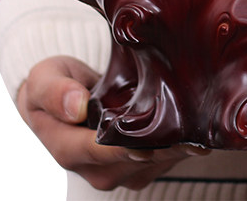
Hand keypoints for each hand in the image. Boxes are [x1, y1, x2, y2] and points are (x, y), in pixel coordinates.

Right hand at [16, 56, 207, 190]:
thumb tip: (76, 105)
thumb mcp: (43, 79)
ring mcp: (122, 168)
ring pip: (157, 162)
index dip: (126, 148)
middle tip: (195, 124)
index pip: (100, 152)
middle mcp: (97, 168)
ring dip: (180, 143)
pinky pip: (167, 158)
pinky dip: (183, 140)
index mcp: (69, 150)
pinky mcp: (143, 163)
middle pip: (137, 160)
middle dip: (166, 144)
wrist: (66, 98)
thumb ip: (54, 91)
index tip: (151, 142)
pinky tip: (199, 121)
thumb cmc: (55, 86)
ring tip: (202, 118)